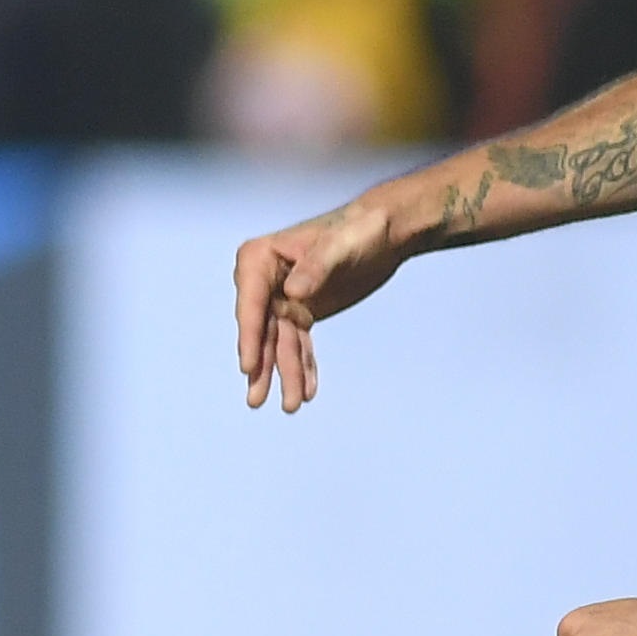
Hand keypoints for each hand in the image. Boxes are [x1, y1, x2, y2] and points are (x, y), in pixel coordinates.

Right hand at [233, 190, 422, 411]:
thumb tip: (292, 294)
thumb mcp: (341, 246)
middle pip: (260, 329)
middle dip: (262, 365)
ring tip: (291, 406)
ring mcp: (282, 297)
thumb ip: (317, 267)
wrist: (388, 232)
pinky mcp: (302, 310)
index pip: (251, 302)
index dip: (249, 336)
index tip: (248, 367)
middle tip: (257, 400)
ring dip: (285, 374)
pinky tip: (307, 391)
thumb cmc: (362, 229)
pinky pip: (298, 344)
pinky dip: (303, 367)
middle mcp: (265, 279)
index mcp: (262, 257)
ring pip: (279, 343)